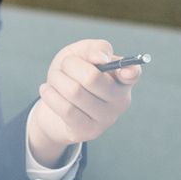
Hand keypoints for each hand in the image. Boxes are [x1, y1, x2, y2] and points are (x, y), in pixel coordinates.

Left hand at [27, 38, 142, 165]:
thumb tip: (102, 58)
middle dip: (70, 65)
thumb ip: (94, 48)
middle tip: (64, 64)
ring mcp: (106, 118)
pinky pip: (66, 110)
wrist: (56, 105)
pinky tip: (46, 89)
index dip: (130, 71)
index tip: (123, 71)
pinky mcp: (89, 131)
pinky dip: (51, 95)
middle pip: (91, 78)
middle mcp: (120, 100)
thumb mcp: (81, 54)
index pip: (133, 74)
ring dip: (56, 79)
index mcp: (123, 78)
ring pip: (74, 92)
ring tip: (53, 78)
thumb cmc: (73, 74)